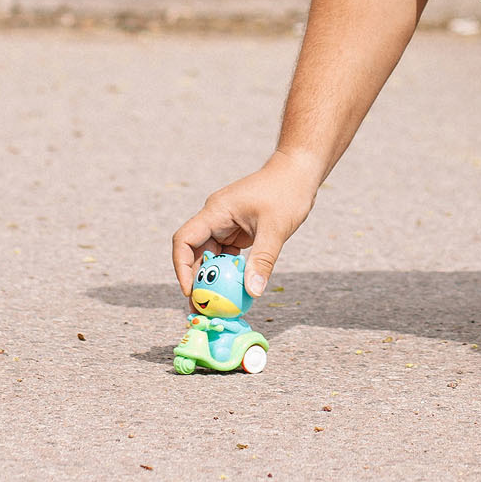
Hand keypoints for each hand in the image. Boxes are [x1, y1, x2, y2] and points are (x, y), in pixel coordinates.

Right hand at [171, 153, 322, 300]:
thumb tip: (253, 292)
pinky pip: (226, 255)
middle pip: (194, 252)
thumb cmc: (286, 192)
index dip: (182, 267)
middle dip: (196, 281)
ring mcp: (226, 224)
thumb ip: (263, 260)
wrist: (298, 172)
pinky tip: (234, 291)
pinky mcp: (238, 231)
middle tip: (202, 309)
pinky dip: (228, 272)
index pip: (184, 240)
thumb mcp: (275, 229)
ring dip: (212, 279)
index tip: (191, 291)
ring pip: (210, 256)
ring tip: (216, 306)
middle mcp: (216, 218)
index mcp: (216, 212)